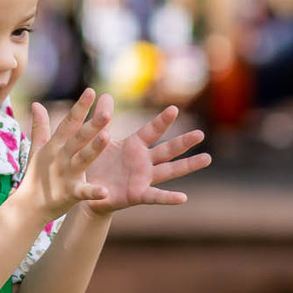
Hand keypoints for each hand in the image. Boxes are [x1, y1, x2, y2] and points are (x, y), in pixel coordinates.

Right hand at [20, 88, 112, 223]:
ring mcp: (65, 175)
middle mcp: (60, 157)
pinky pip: (83, 192)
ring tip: (107, 138)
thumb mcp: (37, 149)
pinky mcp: (69, 194)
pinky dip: (93, 192)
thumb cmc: (36, 176)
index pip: (69, 123)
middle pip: (78, 138)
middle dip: (92, 125)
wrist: (28, 207)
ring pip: (82, 160)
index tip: (91, 91)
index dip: (80, 107)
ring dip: (94, 149)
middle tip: (107, 112)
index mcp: (55, 146)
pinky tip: (105, 192)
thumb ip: (40, 127)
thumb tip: (36, 103)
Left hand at [84, 105, 210, 213]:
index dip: (162, 121)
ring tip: (207, 158)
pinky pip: (155, 196)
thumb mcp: (98, 139)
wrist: (85, 190)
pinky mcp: (137, 195)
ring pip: (169, 171)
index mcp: (134, 145)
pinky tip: (183, 198)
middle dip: (183, 142)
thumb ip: (102, 119)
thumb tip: (104, 95)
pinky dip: (169, 198)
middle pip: (167, 149)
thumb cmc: (95, 163)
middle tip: (201, 133)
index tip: (174, 108)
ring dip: (188, 165)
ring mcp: (143, 179)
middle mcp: (143, 161)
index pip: (152, 131)